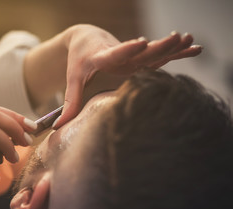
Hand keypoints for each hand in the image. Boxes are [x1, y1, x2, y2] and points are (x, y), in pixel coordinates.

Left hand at [54, 25, 201, 127]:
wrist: (85, 39)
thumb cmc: (78, 61)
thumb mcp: (73, 79)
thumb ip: (70, 101)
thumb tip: (58, 127)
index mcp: (102, 58)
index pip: (115, 53)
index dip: (127, 49)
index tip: (141, 42)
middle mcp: (120, 54)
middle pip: (141, 52)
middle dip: (159, 46)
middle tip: (175, 38)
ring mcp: (132, 55)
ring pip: (154, 52)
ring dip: (171, 47)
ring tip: (188, 38)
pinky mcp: (139, 56)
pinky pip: (159, 55)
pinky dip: (176, 52)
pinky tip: (193, 48)